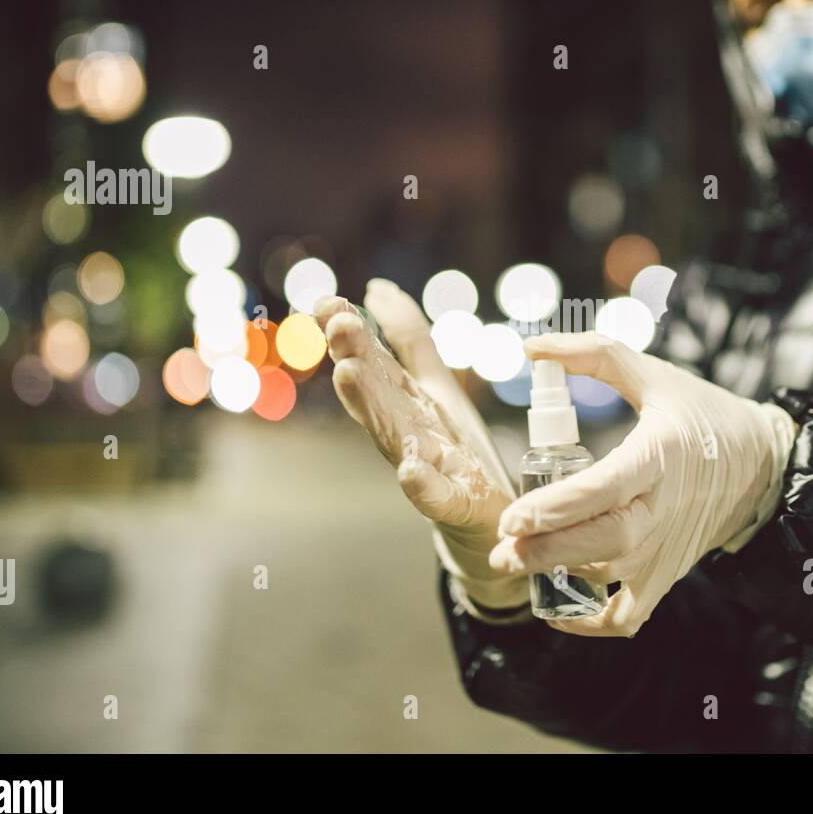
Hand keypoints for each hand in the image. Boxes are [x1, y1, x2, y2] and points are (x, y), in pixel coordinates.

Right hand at [315, 281, 524, 607]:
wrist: (486, 523)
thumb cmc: (454, 453)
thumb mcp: (434, 386)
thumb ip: (408, 340)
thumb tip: (376, 289)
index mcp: (405, 403)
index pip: (375, 362)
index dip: (353, 332)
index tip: (325, 301)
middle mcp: (407, 433)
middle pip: (377, 393)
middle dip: (357, 358)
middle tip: (337, 324)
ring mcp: (425, 470)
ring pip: (391, 435)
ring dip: (369, 405)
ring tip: (349, 374)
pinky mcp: (453, 506)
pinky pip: (435, 496)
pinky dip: (421, 485)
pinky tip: (410, 471)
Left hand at [489, 332, 796, 636]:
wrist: (759, 465)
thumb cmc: (699, 414)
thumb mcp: (652, 375)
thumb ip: (591, 355)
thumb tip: (530, 348)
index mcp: (660, 455)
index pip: (606, 489)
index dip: (557, 508)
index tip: (514, 516)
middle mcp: (664, 509)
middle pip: (603, 542)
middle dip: (546, 551)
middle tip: (502, 550)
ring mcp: (666, 549)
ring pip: (608, 576)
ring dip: (556, 576)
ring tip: (514, 561)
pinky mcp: (666, 575)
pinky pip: (627, 617)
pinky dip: (590, 623)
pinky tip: (555, 607)